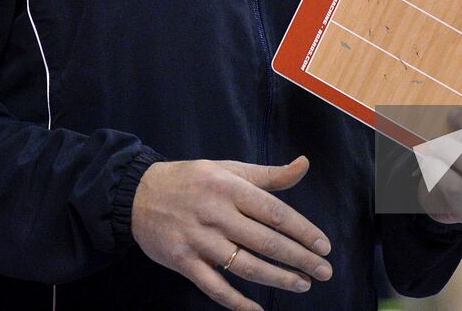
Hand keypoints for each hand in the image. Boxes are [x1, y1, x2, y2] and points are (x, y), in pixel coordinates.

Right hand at [131, 155, 332, 310]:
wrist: (137, 194)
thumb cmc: (191, 179)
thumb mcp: (228, 168)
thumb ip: (268, 174)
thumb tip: (304, 165)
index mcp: (230, 188)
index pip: (275, 213)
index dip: (303, 231)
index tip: (324, 245)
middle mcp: (216, 214)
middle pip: (266, 242)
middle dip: (300, 259)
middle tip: (324, 271)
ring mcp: (199, 240)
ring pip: (245, 266)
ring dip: (277, 278)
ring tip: (302, 285)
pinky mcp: (183, 262)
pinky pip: (214, 287)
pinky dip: (236, 302)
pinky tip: (257, 309)